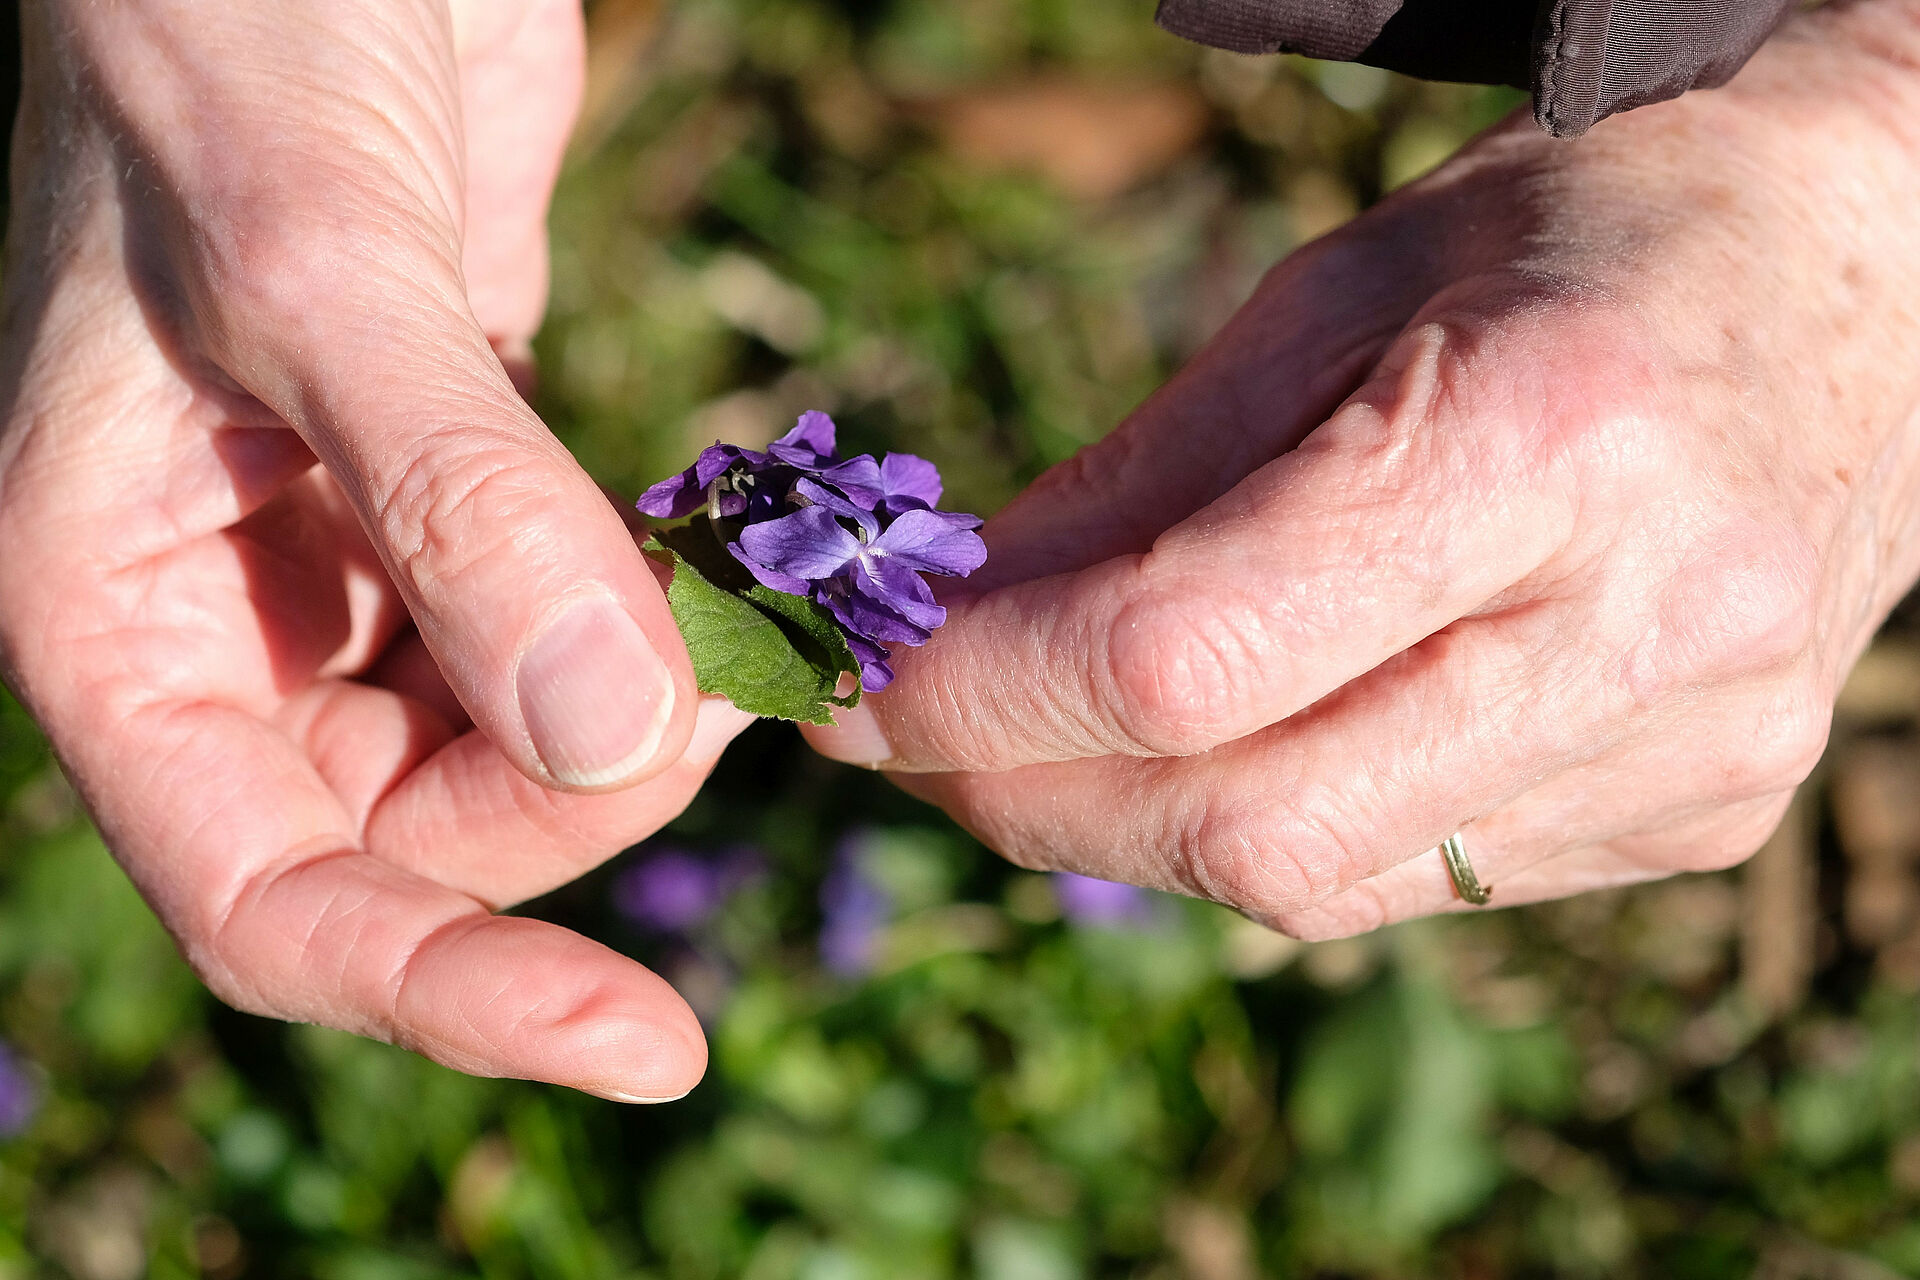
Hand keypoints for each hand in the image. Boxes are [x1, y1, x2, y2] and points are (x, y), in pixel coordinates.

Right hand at [0, 0, 743, 1098]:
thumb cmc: (221, 39)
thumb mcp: (308, 264)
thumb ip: (454, 502)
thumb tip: (606, 735)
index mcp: (121, 619)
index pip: (274, 900)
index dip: (453, 997)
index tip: (649, 1044)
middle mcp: (233, 626)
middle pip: (423, 842)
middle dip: (589, 797)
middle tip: (725, 675)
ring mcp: (350, 572)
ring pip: (509, 752)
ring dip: (638, 720)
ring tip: (722, 603)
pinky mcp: (460, 504)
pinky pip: (562, 640)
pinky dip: (653, 635)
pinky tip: (705, 572)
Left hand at [809, 2, 1919, 936]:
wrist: (1870, 277)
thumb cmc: (1577, 241)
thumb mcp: (1337, 293)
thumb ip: (1138, 480)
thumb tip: (948, 621)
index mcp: (1546, 438)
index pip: (1187, 654)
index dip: (981, 696)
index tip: (854, 688)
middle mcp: (1643, 626)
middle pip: (1248, 824)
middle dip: (1030, 799)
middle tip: (915, 737)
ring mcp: (1688, 749)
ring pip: (1319, 885)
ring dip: (1131, 828)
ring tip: (1048, 734)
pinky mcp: (1698, 814)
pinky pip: (1412, 880)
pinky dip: (1271, 827)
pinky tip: (1236, 742)